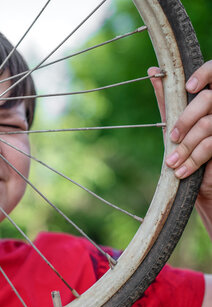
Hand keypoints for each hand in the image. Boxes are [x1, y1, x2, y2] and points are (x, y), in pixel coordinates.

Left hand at [149, 61, 211, 197]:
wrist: (202, 182)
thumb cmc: (189, 146)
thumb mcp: (176, 121)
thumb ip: (168, 98)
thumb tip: (153, 71)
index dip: (205, 73)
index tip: (189, 87)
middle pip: (208, 99)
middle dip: (186, 119)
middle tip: (172, 138)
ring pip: (208, 125)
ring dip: (186, 146)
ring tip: (171, 162)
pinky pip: (211, 145)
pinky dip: (193, 160)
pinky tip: (181, 171)